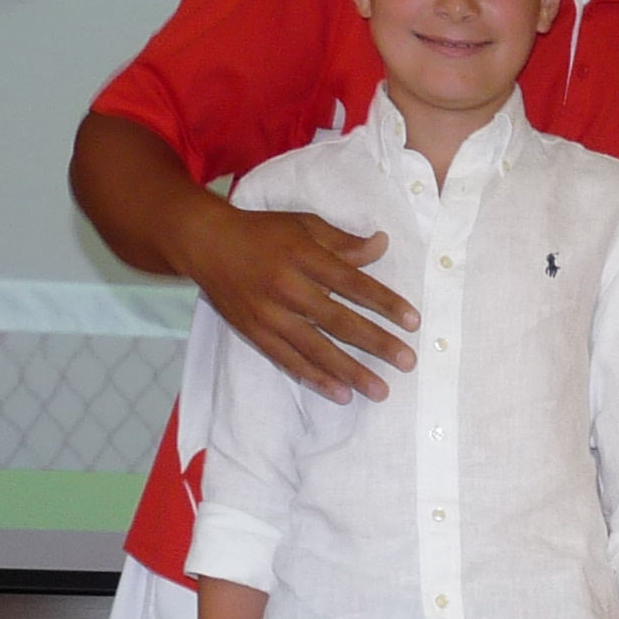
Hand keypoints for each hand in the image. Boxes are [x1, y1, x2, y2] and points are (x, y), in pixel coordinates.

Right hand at [185, 199, 412, 403]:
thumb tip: (382, 245)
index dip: (384, 302)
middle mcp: (287, 287)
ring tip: (379, 390)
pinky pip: (289, 360)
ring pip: (316, 348)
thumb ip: (343, 241)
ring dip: (350, 371)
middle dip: (376, 342)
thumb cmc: (262, 232)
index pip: (352, 283)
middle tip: (407, 362)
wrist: (206, 243)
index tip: (412, 321)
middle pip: (338, 320)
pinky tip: (340, 393)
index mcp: (302, 255)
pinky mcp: (255, 333)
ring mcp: (269, 314)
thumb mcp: (304, 225)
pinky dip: (315, 378)